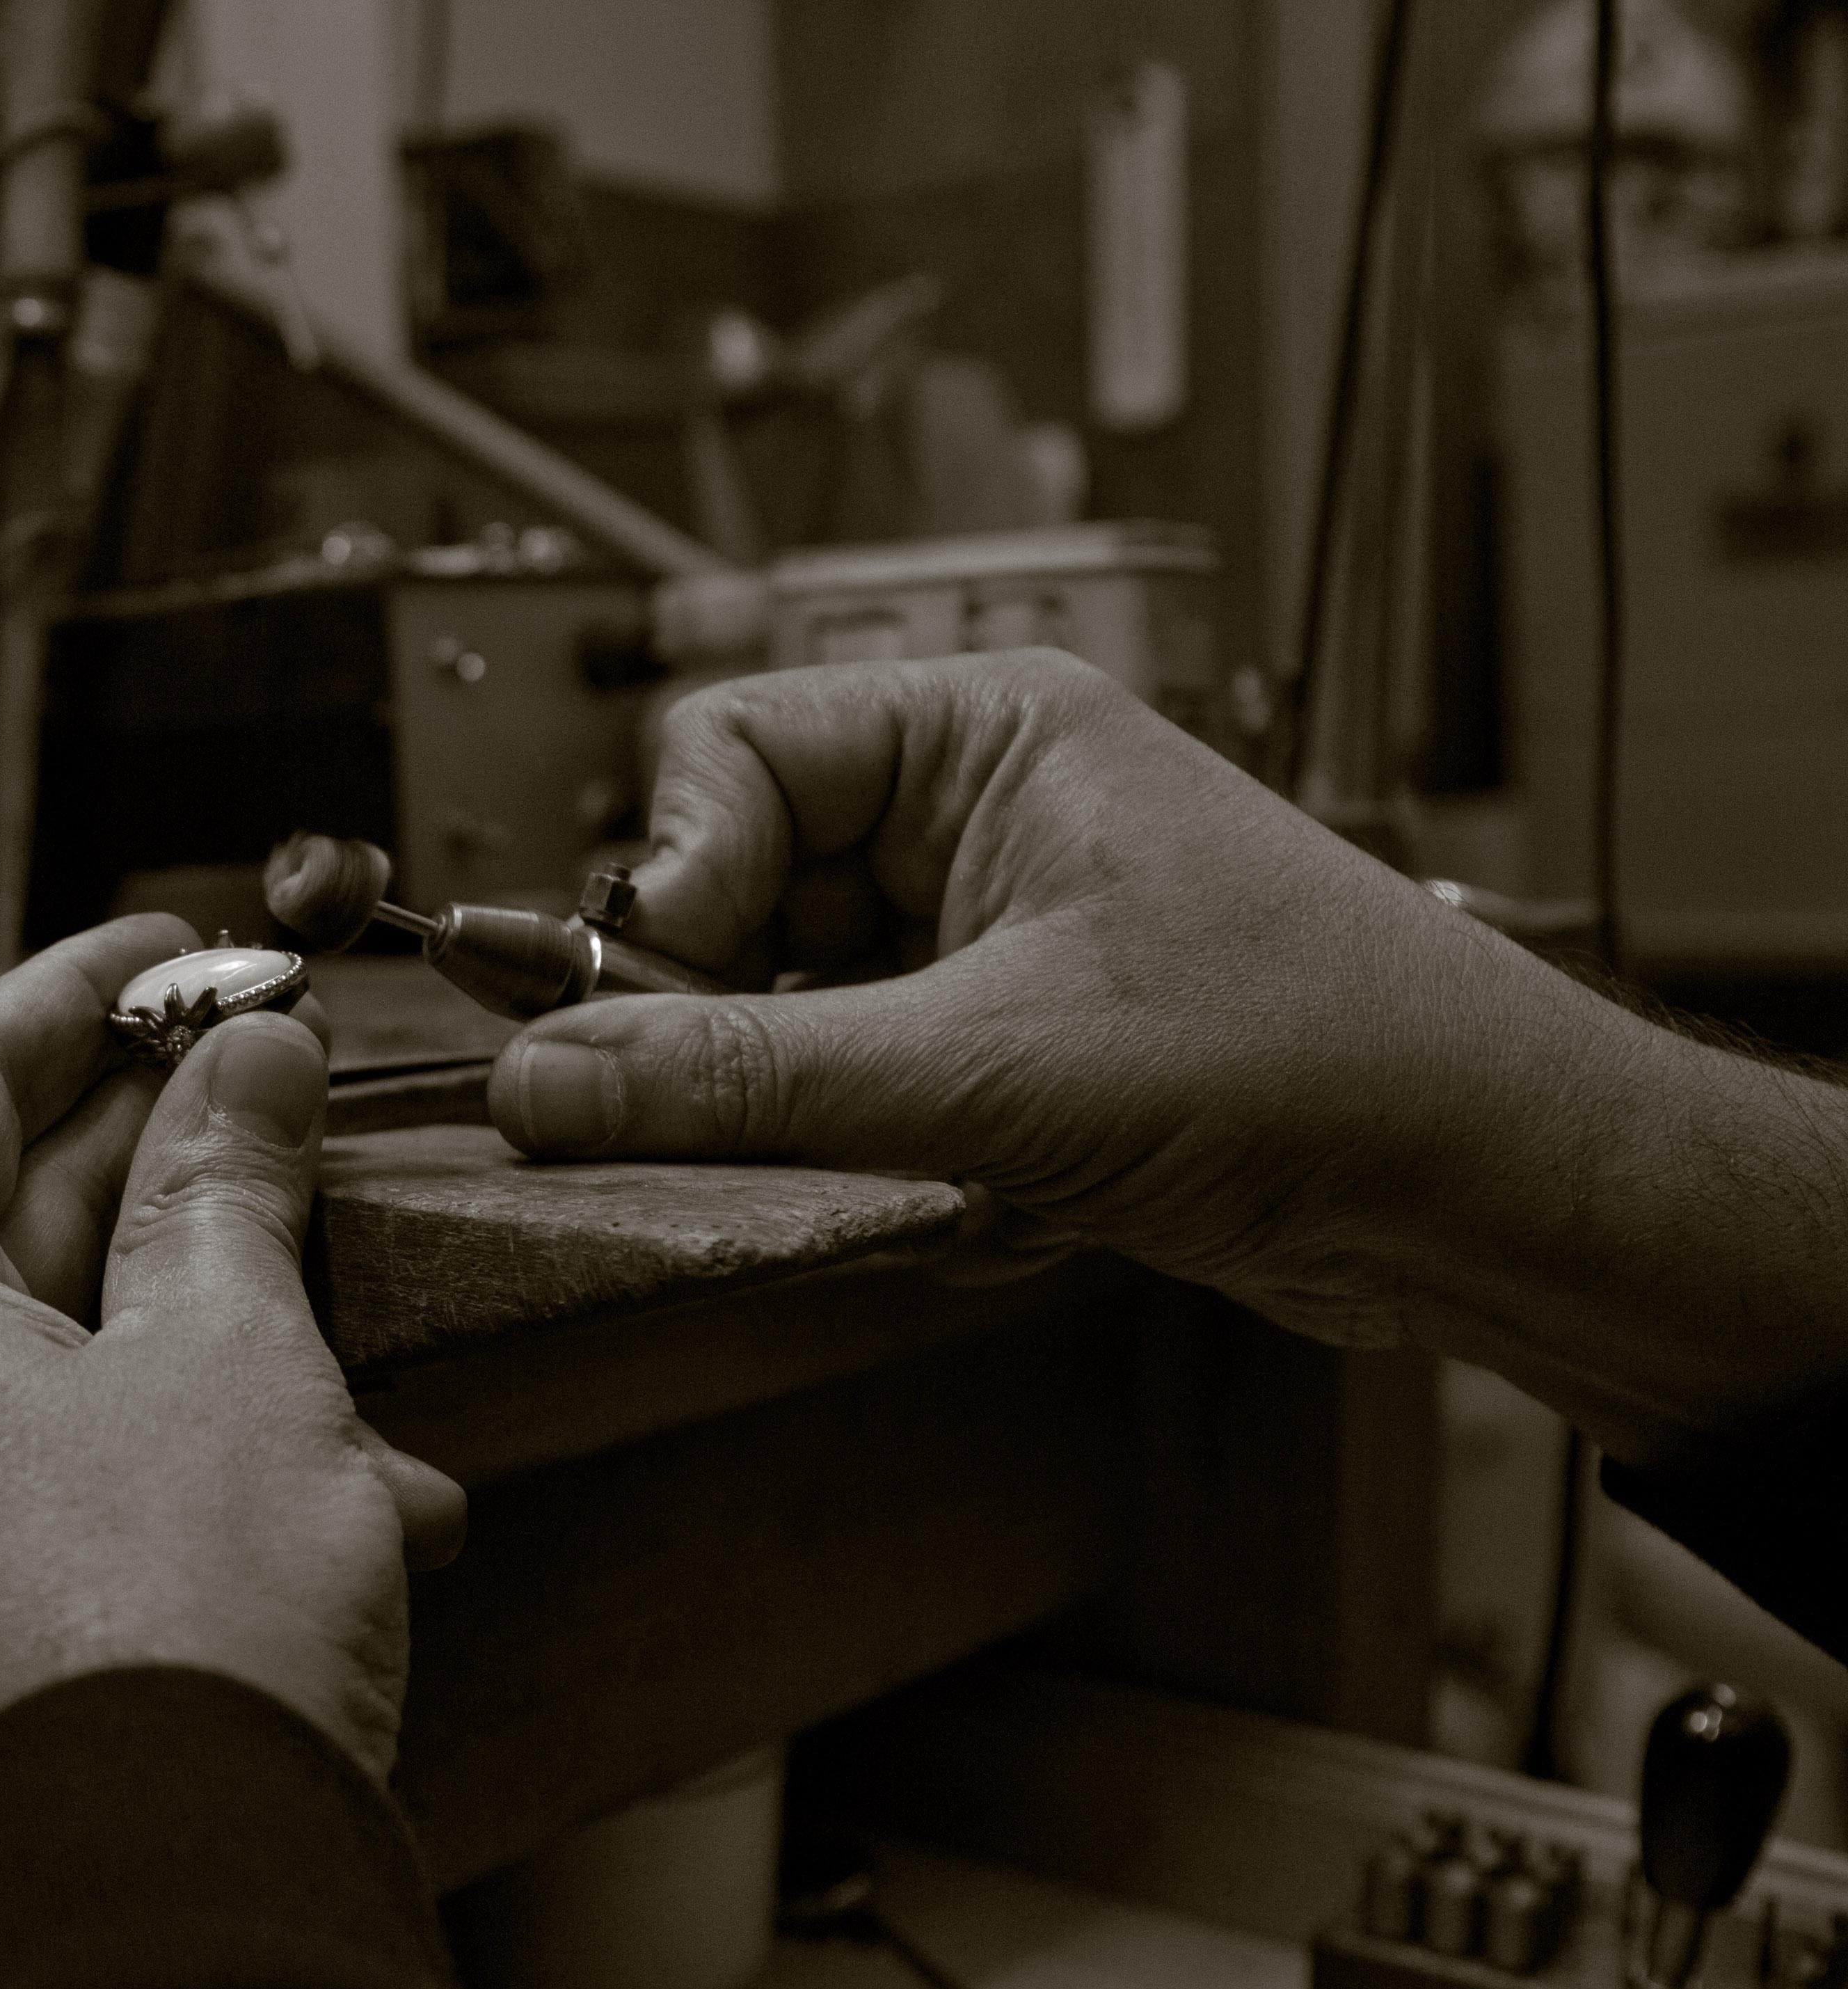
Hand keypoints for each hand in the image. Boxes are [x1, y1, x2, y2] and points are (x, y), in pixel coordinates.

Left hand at [0, 916, 465, 1847]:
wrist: (148, 1933)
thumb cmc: (161, 1624)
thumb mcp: (232, 1356)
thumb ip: (231, 1191)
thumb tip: (252, 1060)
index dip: (75, 994)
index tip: (180, 942)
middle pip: (0, 1213)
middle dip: (174, 1161)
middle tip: (292, 1081)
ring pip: (70, 1359)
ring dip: (234, 1335)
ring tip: (372, 1318)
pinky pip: (85, 1487)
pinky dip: (217, 1468)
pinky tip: (379, 1501)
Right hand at [489, 651, 1847, 1463]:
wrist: (1486, 1184)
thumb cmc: (1320, 1051)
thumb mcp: (993, 1068)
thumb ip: (749, 1080)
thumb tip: (550, 1081)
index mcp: (982, 734)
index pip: (728, 755)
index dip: (667, 876)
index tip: (638, 994)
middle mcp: (975, 819)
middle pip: (739, 896)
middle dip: (737, 1024)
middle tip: (735, 1112)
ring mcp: (988, 942)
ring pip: (790, 1019)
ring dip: (817, 1120)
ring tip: (914, 1167)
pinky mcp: (1006, 1056)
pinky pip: (857, 1101)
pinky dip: (886, 1171)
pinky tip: (988, 1205)